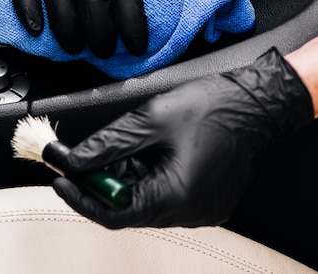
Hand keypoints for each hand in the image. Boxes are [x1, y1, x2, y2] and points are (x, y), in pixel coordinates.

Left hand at [53, 47, 313, 227]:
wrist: (257, 103)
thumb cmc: (213, 107)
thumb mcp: (149, 119)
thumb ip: (106, 145)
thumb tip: (71, 160)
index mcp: (176, 196)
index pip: (113, 213)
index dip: (81, 196)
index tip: (60, 177)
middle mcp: (189, 212)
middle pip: (128, 208)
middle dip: (101, 181)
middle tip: (85, 154)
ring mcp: (199, 209)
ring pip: (144, 201)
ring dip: (124, 177)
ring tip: (128, 144)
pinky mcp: (204, 200)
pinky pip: (163, 195)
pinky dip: (145, 177)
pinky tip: (147, 151)